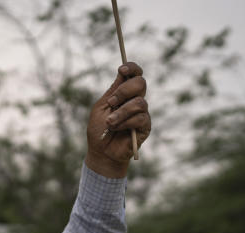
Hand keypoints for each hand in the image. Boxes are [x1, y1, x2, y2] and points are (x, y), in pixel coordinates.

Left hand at [85, 63, 150, 178]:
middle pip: (141, 83)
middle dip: (124, 91)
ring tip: (109, 123)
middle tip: (111, 103)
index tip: (121, 69)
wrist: (101, 153)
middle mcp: (135, 100)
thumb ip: (113, 91)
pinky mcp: (145, 127)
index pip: (135, 74)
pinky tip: (116, 129)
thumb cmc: (99, 130)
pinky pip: (140, 118)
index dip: (132, 68)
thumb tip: (122, 72)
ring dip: (122, 112)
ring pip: (139, 103)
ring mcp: (142, 113)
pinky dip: (126, 123)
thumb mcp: (101, 107)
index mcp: (124, 93)